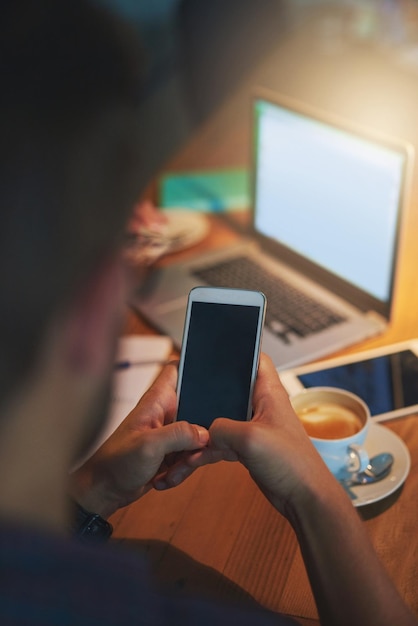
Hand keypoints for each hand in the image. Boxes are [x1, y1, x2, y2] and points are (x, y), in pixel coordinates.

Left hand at [70, 362, 208, 517]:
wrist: (104, 491)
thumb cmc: (115, 463)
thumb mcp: (149, 445)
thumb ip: (179, 434)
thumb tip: (205, 433)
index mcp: (157, 402)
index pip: (176, 370)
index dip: (192, 369)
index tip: (209, 384)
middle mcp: (164, 414)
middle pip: (198, 409)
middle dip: (203, 432)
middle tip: (194, 449)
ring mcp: (168, 433)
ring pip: (198, 438)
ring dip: (191, 457)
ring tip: (172, 468)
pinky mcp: (170, 452)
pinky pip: (190, 457)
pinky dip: (182, 470)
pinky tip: (165, 476)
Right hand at [188, 353, 330, 515]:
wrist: (304, 499)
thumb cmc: (293, 464)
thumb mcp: (250, 438)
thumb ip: (221, 427)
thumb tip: (205, 430)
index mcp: (269, 393)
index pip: (255, 358)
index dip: (238, 351)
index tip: (215, 351)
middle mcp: (261, 406)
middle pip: (228, 389)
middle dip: (206, 396)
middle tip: (187, 397)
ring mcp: (253, 427)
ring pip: (219, 420)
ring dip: (202, 432)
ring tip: (183, 442)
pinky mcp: (247, 447)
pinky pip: (219, 443)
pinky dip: (205, 452)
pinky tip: (190, 462)